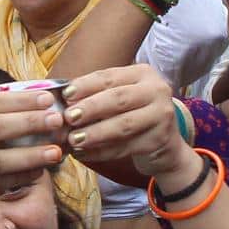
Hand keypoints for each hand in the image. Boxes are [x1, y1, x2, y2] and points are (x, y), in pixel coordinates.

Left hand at [61, 66, 193, 186]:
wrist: (166, 148)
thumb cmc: (134, 117)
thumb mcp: (121, 99)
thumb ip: (96, 95)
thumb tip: (61, 99)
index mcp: (143, 74)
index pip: (109, 76)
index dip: (86, 85)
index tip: (65, 95)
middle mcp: (156, 90)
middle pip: (118, 98)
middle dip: (90, 108)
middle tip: (68, 118)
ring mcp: (162, 115)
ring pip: (123, 124)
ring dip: (95, 133)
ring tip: (73, 140)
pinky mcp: (160, 140)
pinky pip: (125, 147)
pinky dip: (101, 152)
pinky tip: (84, 154)